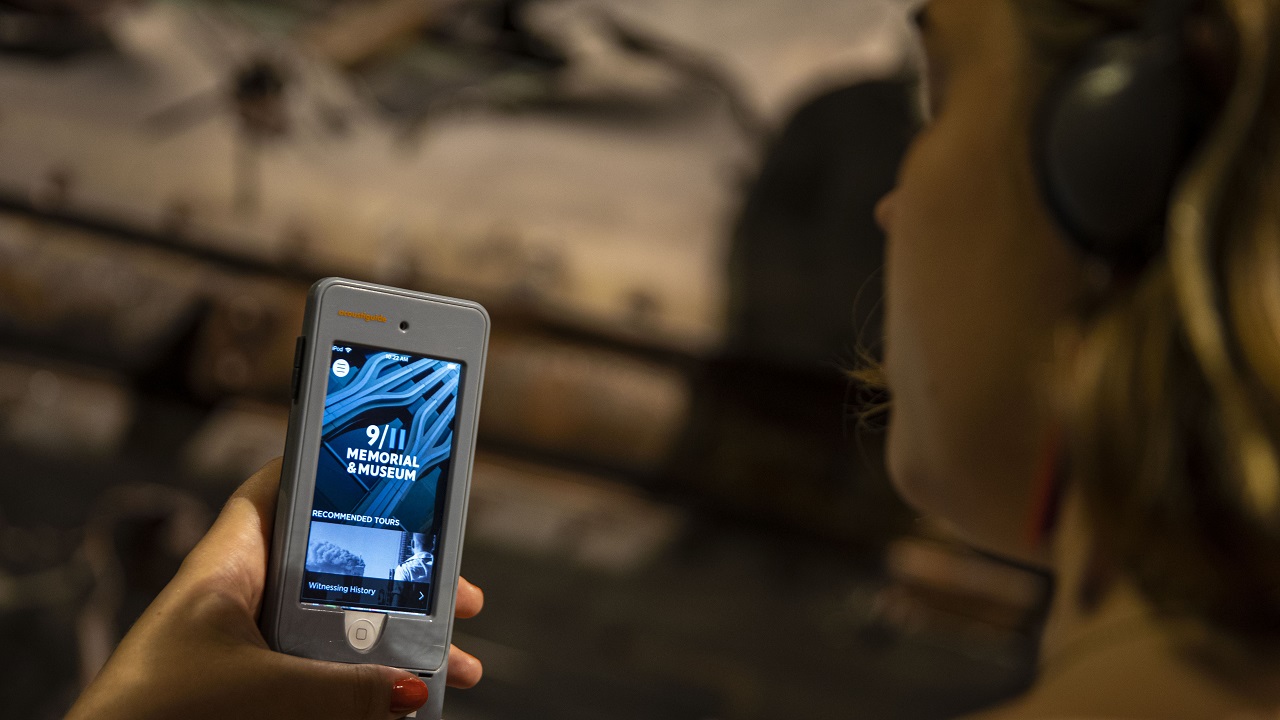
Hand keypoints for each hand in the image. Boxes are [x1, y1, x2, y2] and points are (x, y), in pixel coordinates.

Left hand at [66, 458, 483, 719]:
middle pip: (336, 566)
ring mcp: (247, 645)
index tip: (389, 470)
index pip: (279, 489)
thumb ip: (343, 689)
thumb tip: (413, 687)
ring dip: (395, 643)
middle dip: (401, 580)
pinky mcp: (252, 688)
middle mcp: (241, 597)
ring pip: (338, 627)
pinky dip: (364, 683)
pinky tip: (403, 701)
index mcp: (228, 565)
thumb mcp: (263, 690)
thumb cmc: (153, 715)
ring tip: (453, 665)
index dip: (330, 471)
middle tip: (456, 596)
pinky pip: (323, 671)